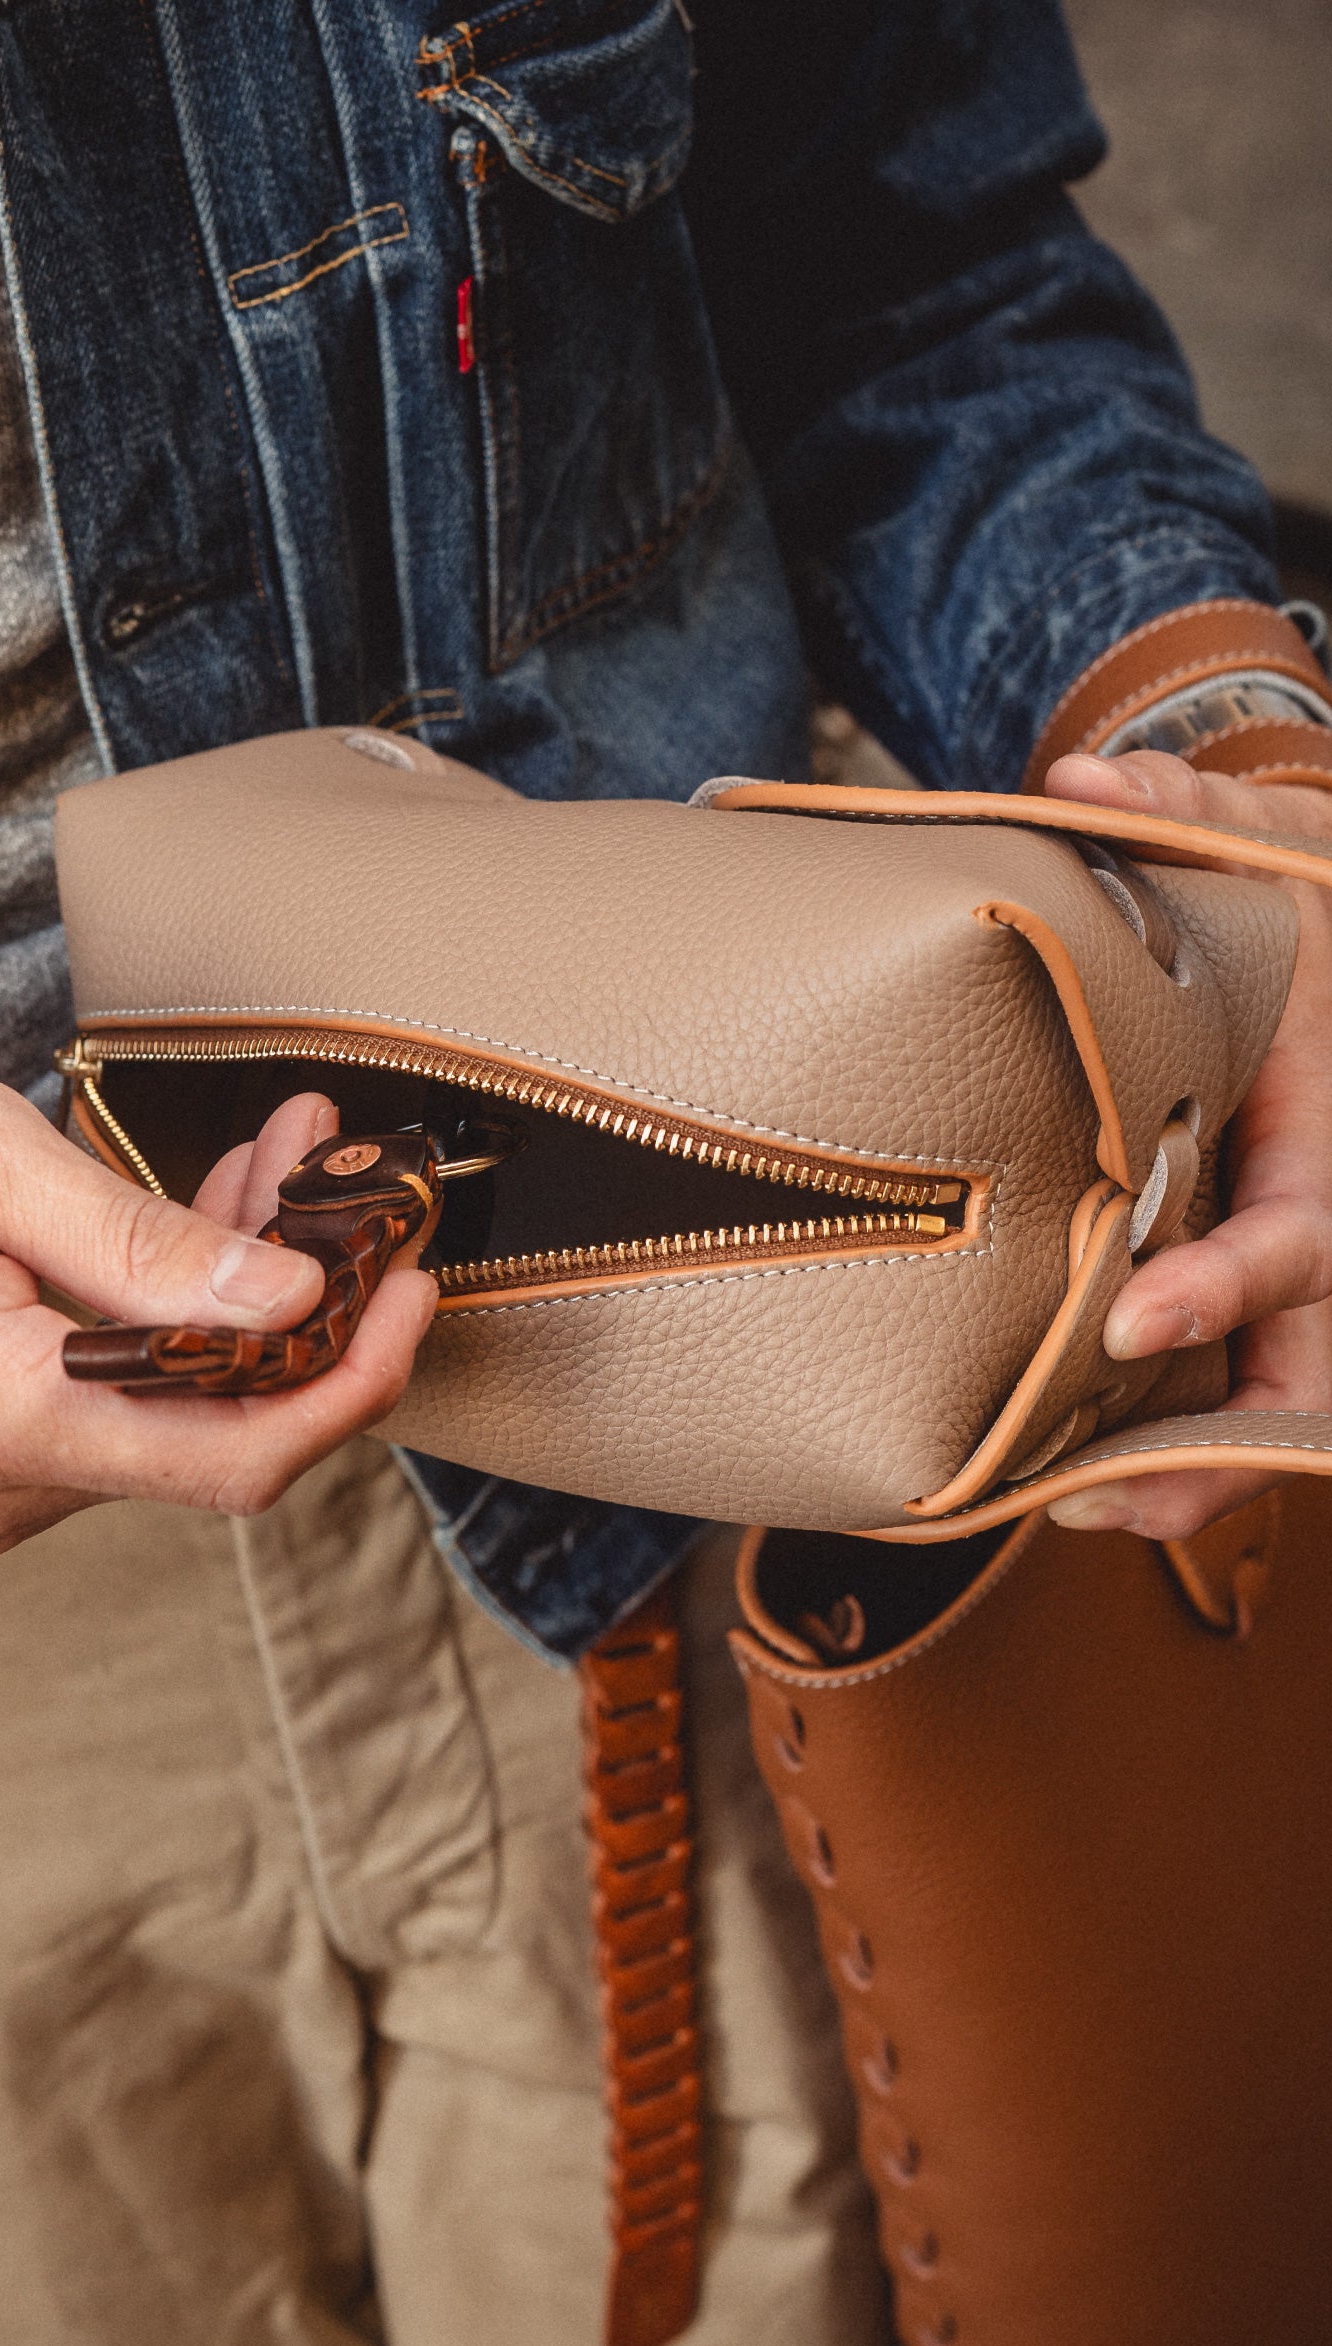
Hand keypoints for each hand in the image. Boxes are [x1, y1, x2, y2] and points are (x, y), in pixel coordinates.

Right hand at [0, 1045, 436, 1556]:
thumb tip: (290, 1300)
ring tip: (271, 1164)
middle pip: (214, 1435)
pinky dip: (173, 1327)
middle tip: (334, 1174)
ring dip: (239, 1304)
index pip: (231, 1455)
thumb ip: (138, 1241)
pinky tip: (193, 1226)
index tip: (408, 1283)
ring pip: (171, 1418)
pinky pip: (115, 1412)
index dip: (350, 1382)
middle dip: (301, 1310)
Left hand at [1041, 749, 1331, 1536]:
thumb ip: (1182, 818)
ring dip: (1197, 1470)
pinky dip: (1180, 1438)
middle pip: (1310, 1369)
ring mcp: (1308, 1259)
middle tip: (1108, 1503)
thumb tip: (1085, 787)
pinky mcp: (1266, 1285)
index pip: (1301, 1236)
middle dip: (1223, 1447)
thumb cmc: (1303, 900)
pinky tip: (1085, 1475)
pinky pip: (1244, 1379)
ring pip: (1283, 1398)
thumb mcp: (1261, 846)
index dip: (1229, 1284)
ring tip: (1081, 1514)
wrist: (1331, 946)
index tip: (1136, 1323)